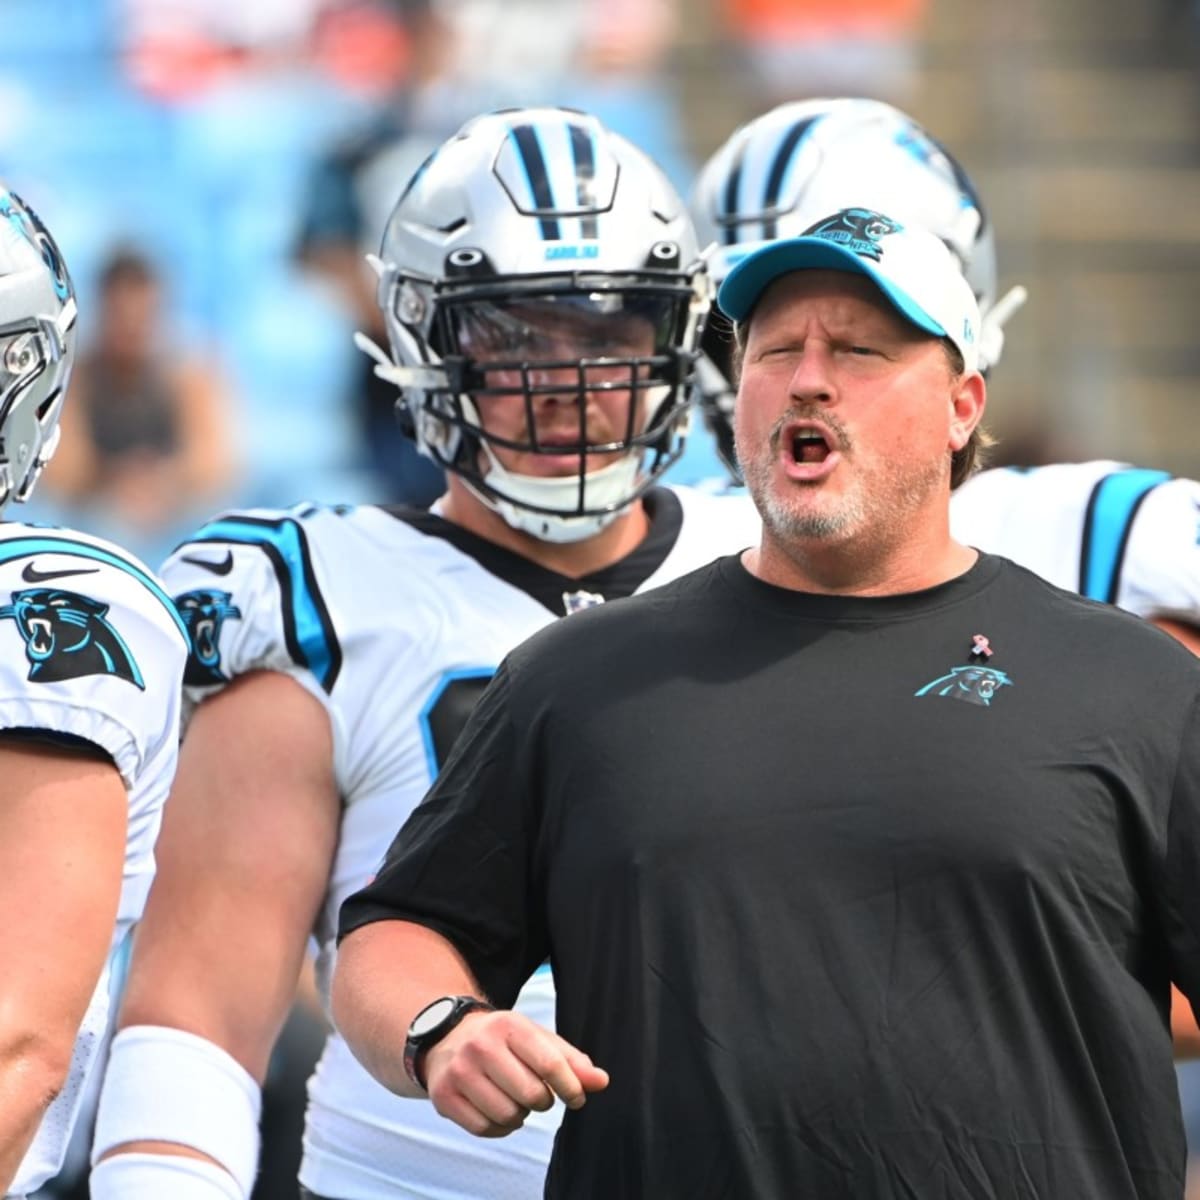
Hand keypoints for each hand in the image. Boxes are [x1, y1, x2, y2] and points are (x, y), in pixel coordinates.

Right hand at [423, 1009, 608, 1137]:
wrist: (446, 1036)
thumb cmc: (501, 1039)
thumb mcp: (535, 1038)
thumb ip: (570, 1059)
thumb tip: (601, 1081)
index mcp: (508, 1024)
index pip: (549, 1063)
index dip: (571, 1087)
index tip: (577, 1098)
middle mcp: (480, 1045)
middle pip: (531, 1095)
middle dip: (543, 1101)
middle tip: (537, 1093)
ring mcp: (459, 1072)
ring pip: (509, 1115)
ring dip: (521, 1115)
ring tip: (516, 1099)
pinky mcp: (444, 1097)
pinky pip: (486, 1129)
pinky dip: (501, 1127)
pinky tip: (499, 1109)